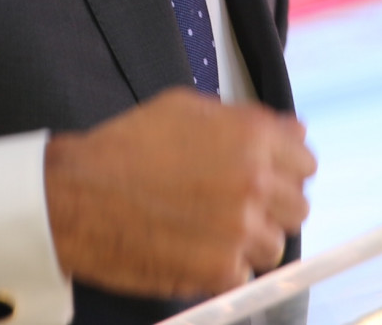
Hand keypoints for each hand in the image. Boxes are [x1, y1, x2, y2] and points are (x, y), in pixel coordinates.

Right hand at [43, 88, 315, 297]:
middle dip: (271, 207)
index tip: (267, 178)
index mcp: (251, 137)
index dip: (284, 169)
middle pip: (297, 207)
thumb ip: (245, 119)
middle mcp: (254, 182)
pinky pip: (244, 274)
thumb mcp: (185, 108)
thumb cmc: (124, 148)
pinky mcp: (220, 270)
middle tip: (233, 206)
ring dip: (248, 240)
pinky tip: (192, 248)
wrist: (76, 196)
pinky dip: (223, 267)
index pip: (305, 161)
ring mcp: (240, 229)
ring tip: (207, 229)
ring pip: (274, 245)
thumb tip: (291, 131)